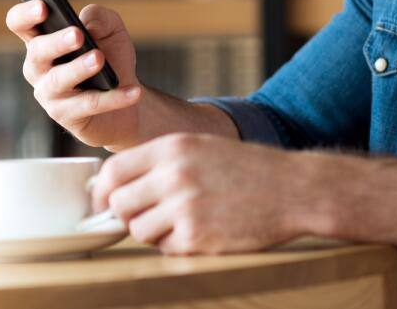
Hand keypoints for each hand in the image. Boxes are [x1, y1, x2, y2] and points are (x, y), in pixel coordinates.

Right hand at [8, 0, 143, 148]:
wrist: (127, 98)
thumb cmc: (112, 58)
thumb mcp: (112, 31)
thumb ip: (101, 18)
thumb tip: (88, 23)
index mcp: (43, 40)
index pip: (21, 23)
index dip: (26, 14)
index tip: (43, 6)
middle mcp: (38, 67)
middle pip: (38, 51)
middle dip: (57, 42)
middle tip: (78, 34)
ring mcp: (49, 93)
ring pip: (58, 80)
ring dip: (79, 68)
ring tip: (99, 58)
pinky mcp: (66, 116)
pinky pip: (88, 105)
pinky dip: (113, 98)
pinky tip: (133, 90)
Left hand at [90, 133, 305, 253]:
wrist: (294, 189)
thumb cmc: (248, 168)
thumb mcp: (201, 147)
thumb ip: (160, 162)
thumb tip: (112, 185)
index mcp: (173, 147)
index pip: (113, 171)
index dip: (102, 192)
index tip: (103, 204)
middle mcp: (174, 175)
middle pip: (119, 205)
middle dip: (129, 214)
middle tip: (151, 214)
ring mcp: (185, 207)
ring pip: (139, 231)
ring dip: (154, 232)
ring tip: (184, 220)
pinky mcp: (197, 237)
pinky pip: (165, 249)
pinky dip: (177, 245)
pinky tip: (203, 229)